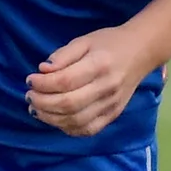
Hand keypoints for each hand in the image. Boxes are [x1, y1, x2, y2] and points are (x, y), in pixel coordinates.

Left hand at [26, 25, 157, 137]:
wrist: (141, 52)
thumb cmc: (109, 43)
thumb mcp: (84, 40)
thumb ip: (62, 55)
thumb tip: (42, 70)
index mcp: (99, 65)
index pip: (65, 81)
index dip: (42, 84)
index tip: (30, 80)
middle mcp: (106, 87)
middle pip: (68, 104)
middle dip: (42, 102)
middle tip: (29, 96)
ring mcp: (111, 104)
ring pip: (76, 121)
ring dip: (50, 118)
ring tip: (37, 108)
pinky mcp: (113, 115)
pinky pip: (88, 129)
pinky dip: (68, 128)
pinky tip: (56, 119)